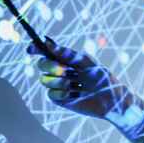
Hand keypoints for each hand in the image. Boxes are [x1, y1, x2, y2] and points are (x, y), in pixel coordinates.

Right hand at [28, 38, 143, 141]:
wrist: (111, 99)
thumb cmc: (102, 78)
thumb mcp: (86, 62)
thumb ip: (67, 53)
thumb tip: (47, 42)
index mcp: (66, 59)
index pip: (45, 52)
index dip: (36, 49)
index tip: (31, 50)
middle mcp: (59, 71)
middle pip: (42, 65)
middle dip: (51, 66)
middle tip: (66, 70)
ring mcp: (58, 85)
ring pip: (45, 80)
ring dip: (60, 81)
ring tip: (77, 84)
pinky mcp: (59, 99)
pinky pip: (51, 94)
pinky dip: (62, 93)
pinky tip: (75, 94)